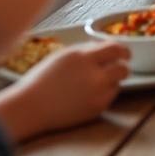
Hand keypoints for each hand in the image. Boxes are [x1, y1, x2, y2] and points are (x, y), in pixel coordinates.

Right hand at [0, 41, 129, 141]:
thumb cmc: (41, 80)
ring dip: (112, 81)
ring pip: (118, 83)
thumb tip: (104, 47)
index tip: (124, 54)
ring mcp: (96, 92)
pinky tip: (88, 95)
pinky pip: (110, 97)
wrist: (30, 107)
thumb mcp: (61, 56)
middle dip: (122, 67)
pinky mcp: (96, 108)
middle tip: (118, 68)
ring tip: (95, 83)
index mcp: (82, 57)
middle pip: (123, 68)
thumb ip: (85, 50)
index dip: (123, 51)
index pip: (115, 48)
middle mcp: (93, 73)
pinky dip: (104, 94)